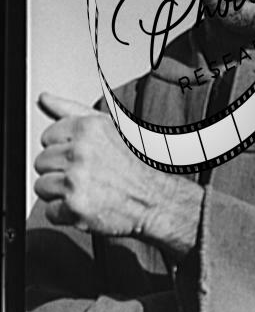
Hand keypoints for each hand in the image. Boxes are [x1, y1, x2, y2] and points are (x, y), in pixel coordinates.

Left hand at [34, 92, 202, 255]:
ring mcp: (76, 179)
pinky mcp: (74, 207)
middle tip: (86, 174)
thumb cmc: (135, 162)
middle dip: (59, 170)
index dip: (63, 148)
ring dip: (60, 192)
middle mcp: (81, 152)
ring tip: (87, 190)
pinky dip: (65, 213)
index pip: (48, 136)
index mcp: (88, 128)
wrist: (157, 198)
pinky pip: (50, 211)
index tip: (81, 156)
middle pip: (41, 162)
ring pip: (42, 186)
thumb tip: (43, 98)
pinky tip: (86, 205)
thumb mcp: (108, 126)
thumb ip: (70, 109)